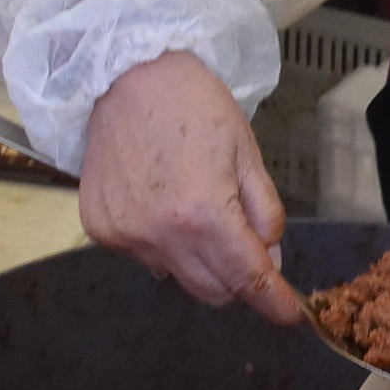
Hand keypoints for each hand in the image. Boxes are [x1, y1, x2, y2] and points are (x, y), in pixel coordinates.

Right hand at [75, 51, 298, 322]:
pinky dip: (160, 241)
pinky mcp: (100, 230)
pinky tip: (159, 198)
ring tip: (193, 203)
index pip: (249, 279)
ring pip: (178, 276)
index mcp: (204, 213)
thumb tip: (271, 258)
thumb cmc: (190, 102)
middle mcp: (161, 234)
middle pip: (214, 290)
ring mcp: (125, 236)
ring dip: (197, 258)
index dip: (274, 303)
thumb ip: (263, 211)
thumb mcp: (246, 151)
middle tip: (243, 239)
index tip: (289, 315)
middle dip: (238, 277)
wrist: (123, 73)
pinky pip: (144, 256)